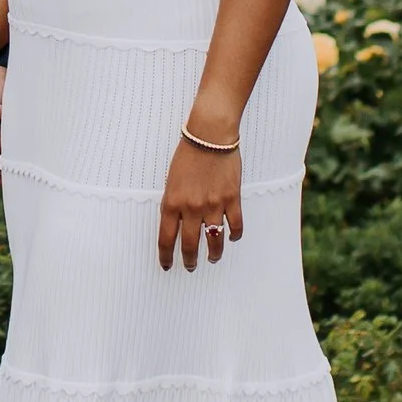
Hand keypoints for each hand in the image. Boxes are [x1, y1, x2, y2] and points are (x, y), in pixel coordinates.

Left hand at [158, 128, 241, 271]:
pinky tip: (231, 238)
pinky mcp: (232, 199)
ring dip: (214, 253)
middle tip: (191, 266)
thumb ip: (173, 203)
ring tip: (213, 258)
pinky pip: (235, 226)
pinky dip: (234, 235)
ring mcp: (213, 205)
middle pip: (191, 245)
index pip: (166, 238)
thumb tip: (177, 223)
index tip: (167, 265)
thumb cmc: (188, 154)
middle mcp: (192, 207)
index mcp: (172, 202)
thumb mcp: (171, 180)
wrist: (210, 135)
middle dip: (190, 260)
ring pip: (214, 241)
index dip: (166, 256)